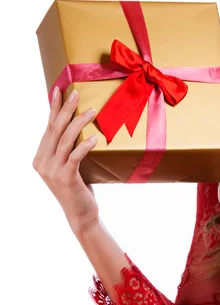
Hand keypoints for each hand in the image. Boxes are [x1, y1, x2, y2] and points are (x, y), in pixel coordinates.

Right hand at [32, 87, 100, 236]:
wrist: (81, 215)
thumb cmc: (79, 188)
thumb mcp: (69, 166)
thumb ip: (68, 150)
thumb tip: (79, 127)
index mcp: (40, 158)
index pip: (48, 128)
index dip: (53, 108)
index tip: (58, 90)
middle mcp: (42, 162)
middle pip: (55, 130)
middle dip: (65, 109)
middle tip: (76, 94)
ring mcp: (52, 171)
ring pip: (65, 140)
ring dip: (79, 123)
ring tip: (92, 110)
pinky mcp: (65, 178)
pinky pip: (75, 156)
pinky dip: (84, 145)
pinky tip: (95, 137)